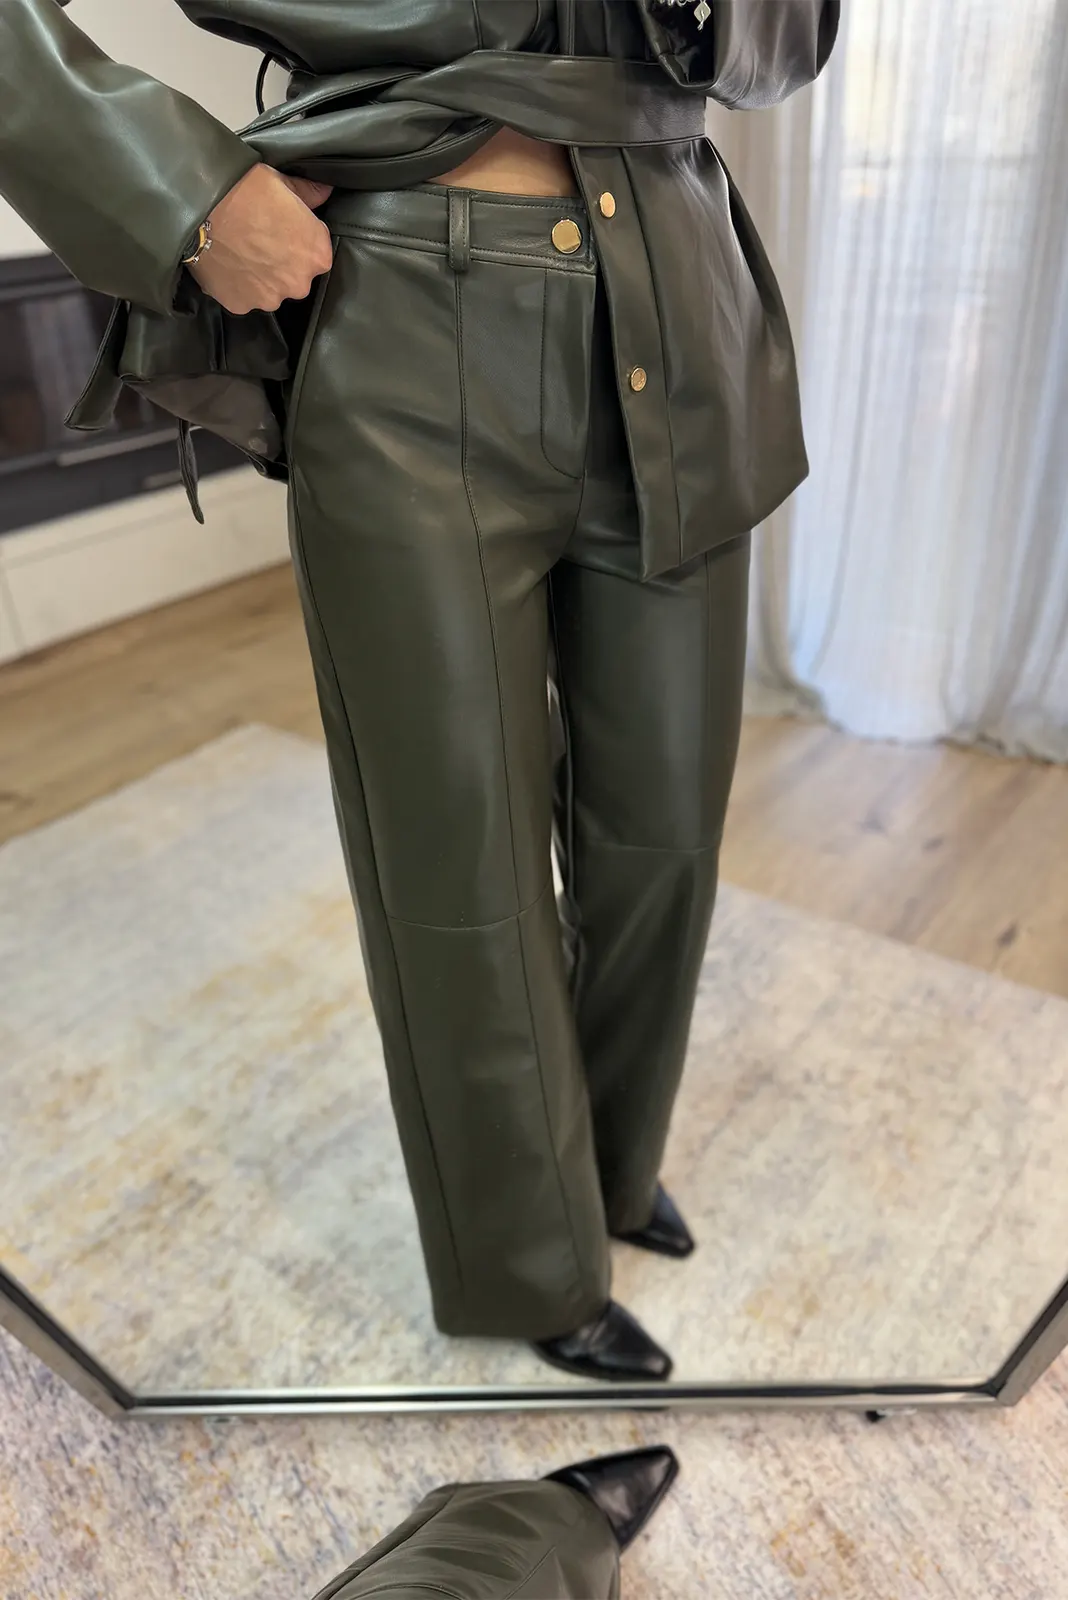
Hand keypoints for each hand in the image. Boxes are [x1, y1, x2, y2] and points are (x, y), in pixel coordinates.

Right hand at [188, 165, 333, 314]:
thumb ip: (308, 194)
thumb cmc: (245, 190)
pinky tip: (227, 263)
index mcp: (317, 255)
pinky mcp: (241, 305)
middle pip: (294, 277)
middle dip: (281, 263)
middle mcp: (298, 283)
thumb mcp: (283, 183)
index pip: (317, 254)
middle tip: (259, 239)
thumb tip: (323, 192)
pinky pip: (242, 297)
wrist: (201, 205)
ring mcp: (269, 298)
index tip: (283, 229)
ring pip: (269, 290)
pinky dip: (236, 284)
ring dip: (259, 276)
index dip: (299, 240)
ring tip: (240, 251)